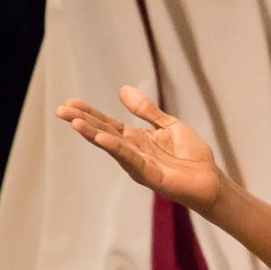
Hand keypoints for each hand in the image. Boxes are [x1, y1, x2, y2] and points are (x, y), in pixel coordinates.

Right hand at [58, 87, 221, 213]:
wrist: (210, 180)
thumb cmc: (191, 155)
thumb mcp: (169, 126)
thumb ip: (146, 111)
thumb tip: (122, 89)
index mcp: (136, 138)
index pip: (107, 123)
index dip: (90, 113)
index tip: (70, 102)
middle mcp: (132, 151)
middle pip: (103, 133)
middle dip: (82, 122)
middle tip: (60, 110)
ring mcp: (138, 164)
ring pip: (112, 146)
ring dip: (93, 134)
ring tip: (74, 122)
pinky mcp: (149, 175)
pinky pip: (130, 159)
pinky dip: (116, 148)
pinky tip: (103, 138)